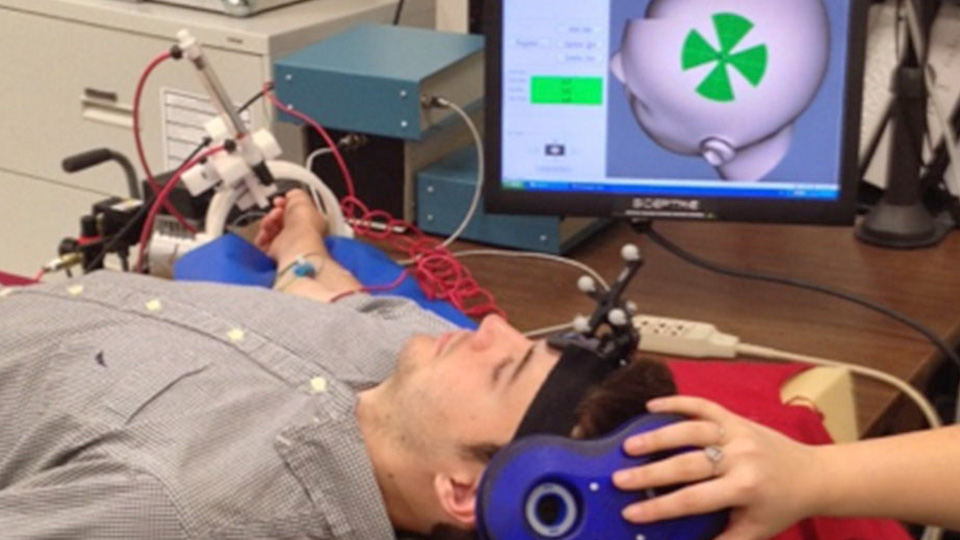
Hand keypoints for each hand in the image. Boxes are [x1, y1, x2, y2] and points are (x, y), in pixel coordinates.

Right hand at [254, 189, 328, 265]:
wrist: (295, 243)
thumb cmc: (304, 224)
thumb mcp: (302, 200)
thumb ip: (295, 195)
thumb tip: (291, 195)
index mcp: (311, 222)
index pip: (296, 211)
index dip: (287, 204)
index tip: (281, 200)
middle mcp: (299, 234)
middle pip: (282, 219)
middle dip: (276, 212)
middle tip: (277, 211)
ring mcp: (287, 243)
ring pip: (271, 229)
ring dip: (268, 222)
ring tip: (271, 220)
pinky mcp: (275, 252)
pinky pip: (263, 242)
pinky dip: (262, 235)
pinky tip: (266, 231)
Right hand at [613, 396, 826, 539]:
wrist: (813, 475)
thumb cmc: (780, 506)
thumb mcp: (754, 531)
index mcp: (745, 488)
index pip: (693, 500)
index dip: (660, 508)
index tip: (631, 512)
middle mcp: (741, 457)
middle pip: (687, 464)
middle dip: (650, 473)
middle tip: (619, 478)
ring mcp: (738, 433)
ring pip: (691, 430)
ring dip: (658, 436)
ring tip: (629, 445)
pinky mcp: (736, 418)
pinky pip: (704, 405)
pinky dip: (677, 403)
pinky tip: (652, 406)